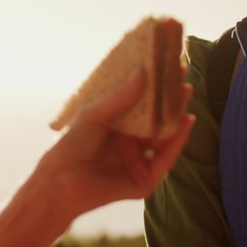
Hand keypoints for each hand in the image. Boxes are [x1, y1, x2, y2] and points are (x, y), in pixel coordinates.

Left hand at [37, 68, 194, 219]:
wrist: (60, 181)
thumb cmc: (72, 145)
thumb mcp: (94, 114)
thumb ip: (119, 97)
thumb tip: (142, 73)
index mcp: (120, 126)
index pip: (144, 103)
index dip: (157, 86)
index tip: (169, 65)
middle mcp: (133, 142)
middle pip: (159, 119)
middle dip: (172, 99)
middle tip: (183, 76)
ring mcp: (140, 161)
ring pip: (166, 137)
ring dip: (178, 116)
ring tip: (187, 93)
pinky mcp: (145, 180)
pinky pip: (166, 160)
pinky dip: (177, 141)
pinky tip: (185, 122)